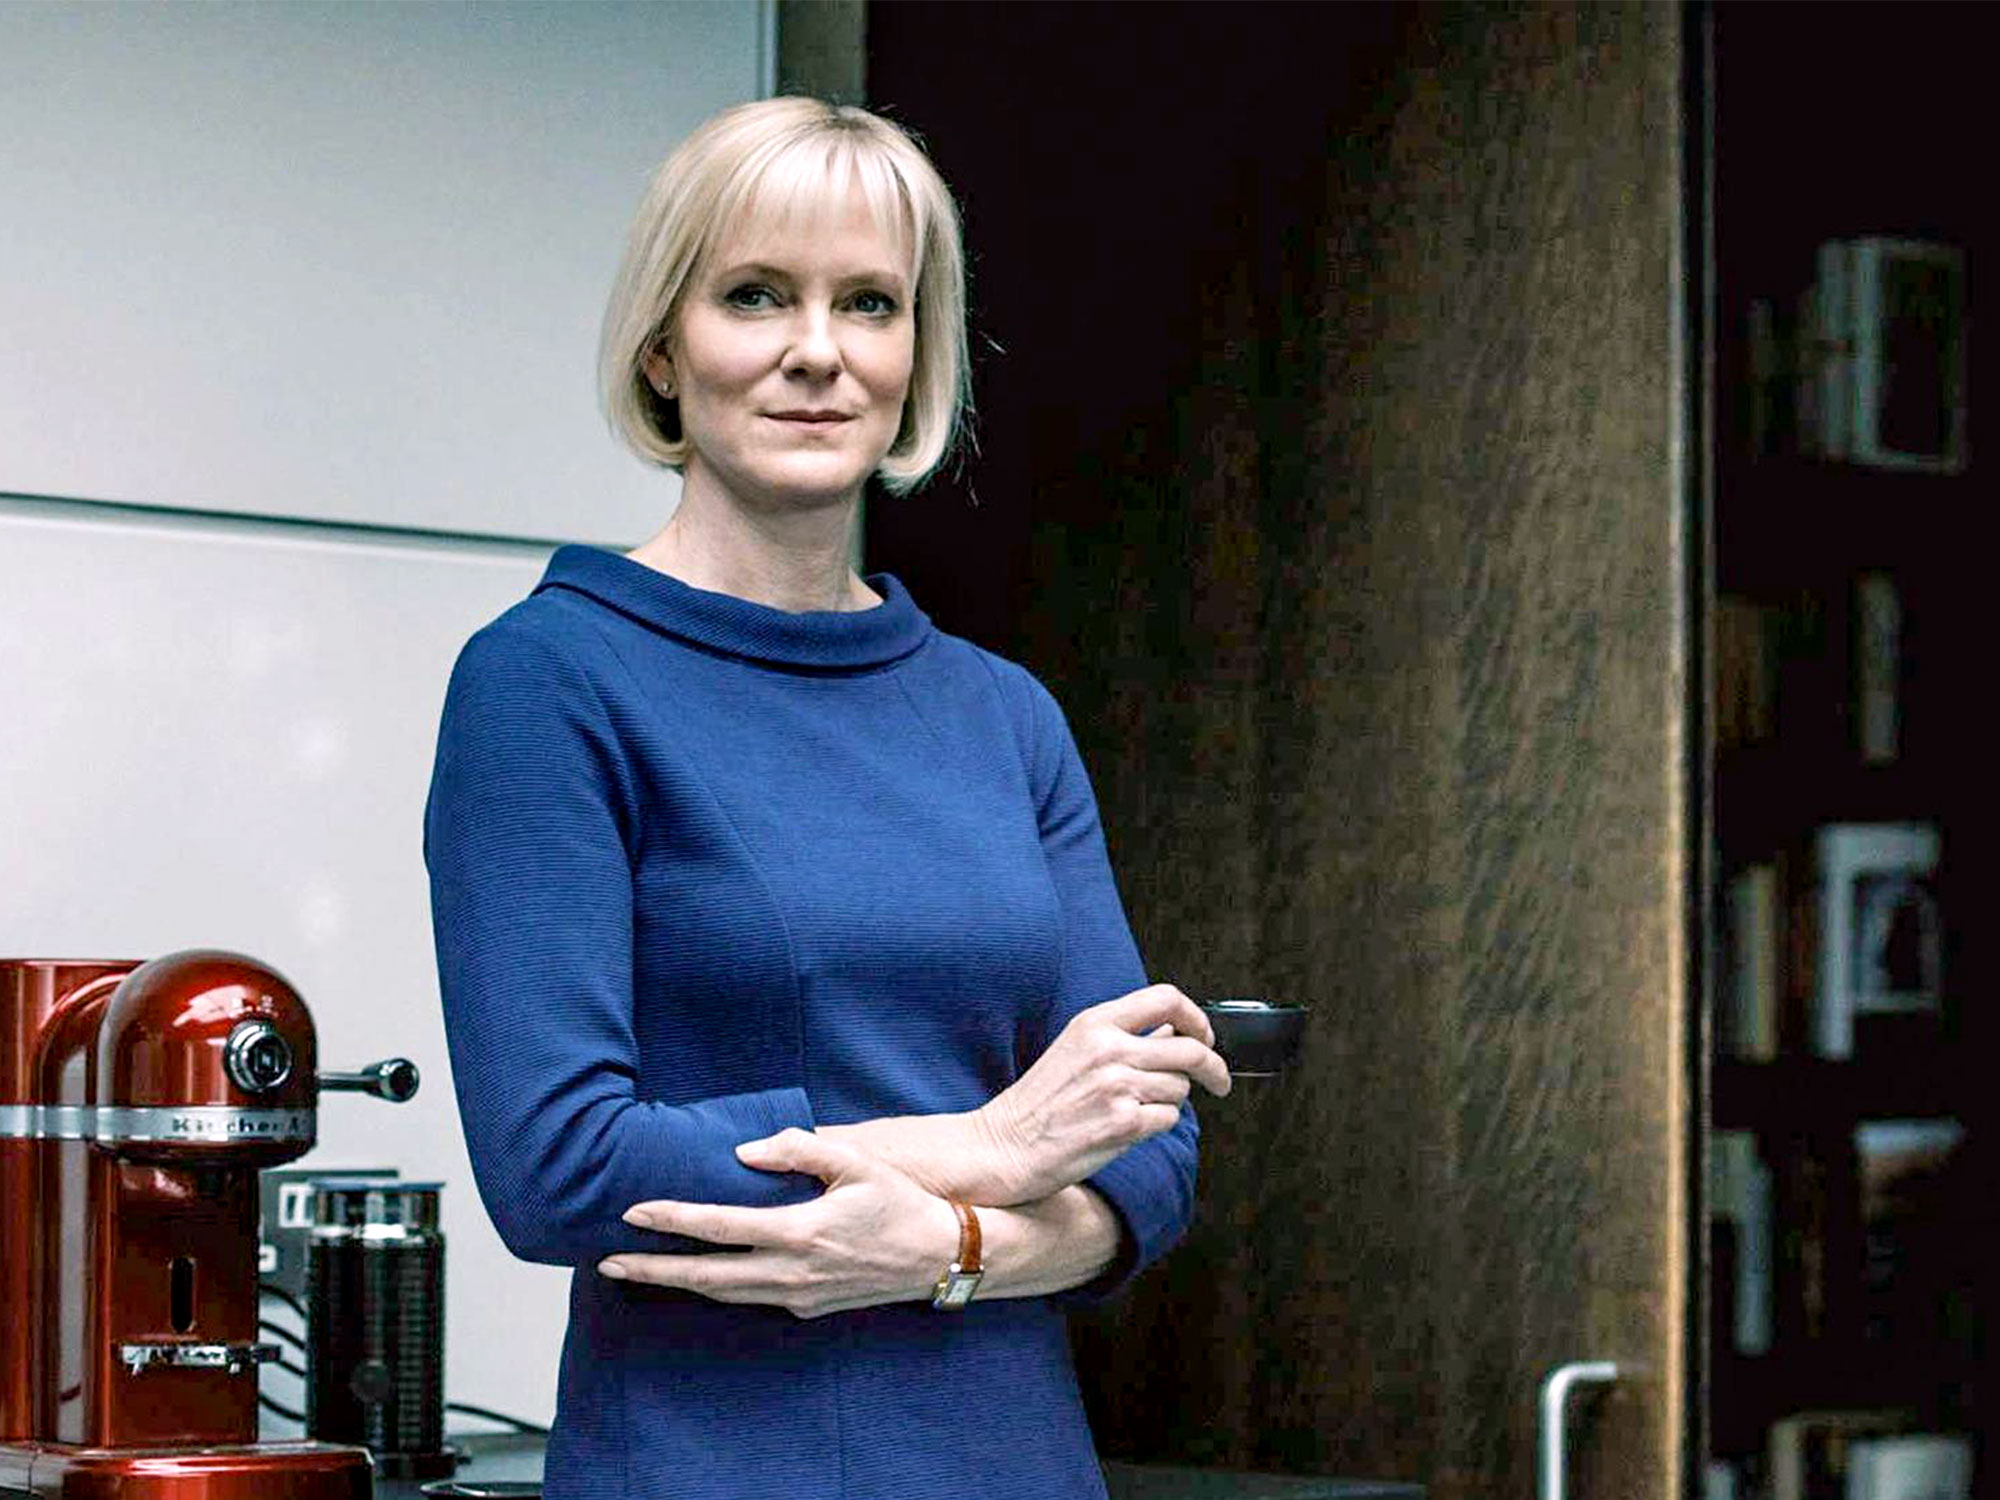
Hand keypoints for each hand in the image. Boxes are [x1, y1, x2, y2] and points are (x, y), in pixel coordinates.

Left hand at [598, 1129, 957, 1318]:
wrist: (941, 1256)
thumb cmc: (900, 1202)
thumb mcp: (857, 1162)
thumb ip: (801, 1149)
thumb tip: (745, 1150)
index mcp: (801, 1232)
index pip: (720, 1228)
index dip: (673, 1220)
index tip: (634, 1213)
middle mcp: (793, 1271)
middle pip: (706, 1277)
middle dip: (652, 1271)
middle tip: (606, 1264)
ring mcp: (799, 1294)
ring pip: (724, 1294)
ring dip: (678, 1284)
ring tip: (638, 1272)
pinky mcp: (808, 1305)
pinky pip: (750, 1297)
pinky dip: (716, 1288)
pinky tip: (699, 1276)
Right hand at [973, 983, 1229, 1203]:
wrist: (1005, 1146)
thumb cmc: (1038, 1103)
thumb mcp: (1076, 1050)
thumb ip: (1124, 1037)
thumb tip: (1172, 1032)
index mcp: (1095, 1023)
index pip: (1166, 998)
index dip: (1197, 1017)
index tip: (1205, 1036)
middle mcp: (1109, 1049)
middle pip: (1190, 1048)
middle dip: (1214, 1068)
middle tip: (1218, 1081)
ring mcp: (1118, 1086)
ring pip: (1181, 1089)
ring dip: (1170, 1101)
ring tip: (1136, 1110)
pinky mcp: (1124, 1124)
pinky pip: (1169, 1119)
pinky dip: (1157, 1125)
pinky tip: (1128, 1128)